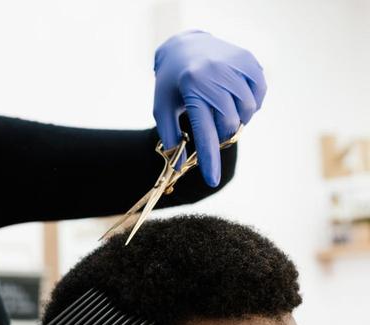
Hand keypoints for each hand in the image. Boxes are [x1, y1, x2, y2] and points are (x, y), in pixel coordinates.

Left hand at [153, 30, 266, 186]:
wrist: (185, 47)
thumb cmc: (171, 84)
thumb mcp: (162, 109)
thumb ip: (169, 138)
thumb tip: (179, 168)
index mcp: (192, 87)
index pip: (204, 131)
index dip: (209, 159)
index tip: (212, 181)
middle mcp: (216, 73)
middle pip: (229, 124)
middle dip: (222, 135)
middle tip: (211, 128)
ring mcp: (235, 65)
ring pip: (247, 111)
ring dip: (236, 120)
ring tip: (221, 111)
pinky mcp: (249, 60)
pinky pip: (259, 94)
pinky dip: (250, 104)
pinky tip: (234, 98)